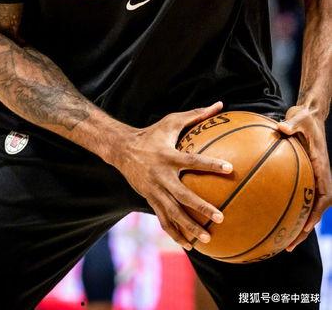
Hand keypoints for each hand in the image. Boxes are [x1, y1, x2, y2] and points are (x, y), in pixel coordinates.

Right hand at [116, 101, 232, 249]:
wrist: (121, 149)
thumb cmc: (152, 133)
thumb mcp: (171, 121)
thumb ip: (196, 115)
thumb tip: (220, 104)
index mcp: (168, 156)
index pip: (191, 161)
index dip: (210, 164)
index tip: (229, 169)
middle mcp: (161, 175)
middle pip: (182, 195)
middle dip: (200, 207)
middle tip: (220, 217)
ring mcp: (154, 190)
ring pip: (172, 213)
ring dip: (189, 227)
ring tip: (208, 239)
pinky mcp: (150, 200)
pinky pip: (163, 220)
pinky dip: (175, 233)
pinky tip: (189, 245)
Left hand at [278, 105, 331, 250]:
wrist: (309, 115)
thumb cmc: (305, 118)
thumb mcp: (300, 119)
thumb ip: (292, 124)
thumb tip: (282, 127)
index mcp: (321, 167)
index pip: (323, 196)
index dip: (315, 214)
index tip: (305, 227)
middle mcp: (318, 176)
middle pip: (315, 209)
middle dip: (304, 229)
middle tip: (289, 245)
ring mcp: (311, 177)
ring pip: (306, 206)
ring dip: (296, 224)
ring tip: (280, 241)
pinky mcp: (302, 175)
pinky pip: (296, 195)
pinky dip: (286, 207)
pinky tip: (267, 213)